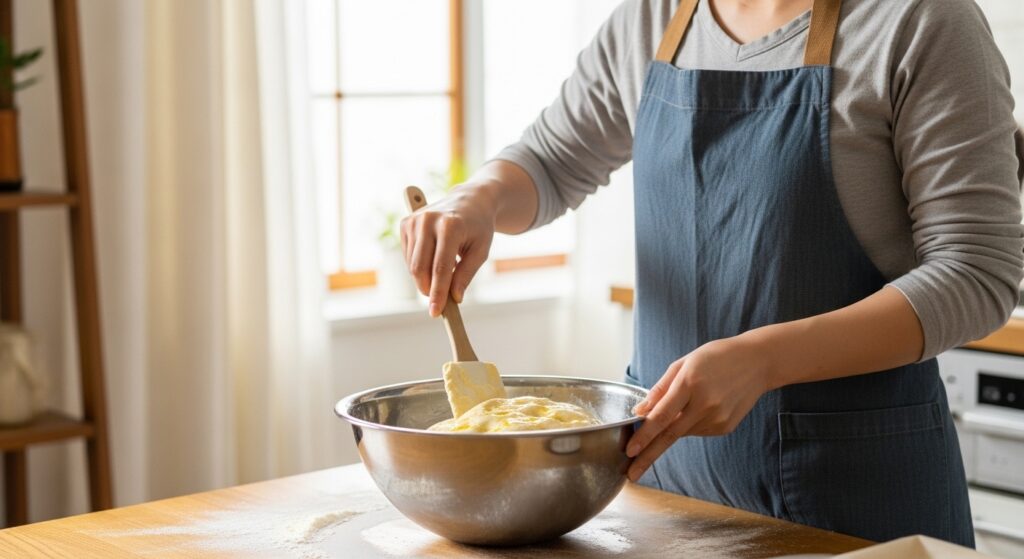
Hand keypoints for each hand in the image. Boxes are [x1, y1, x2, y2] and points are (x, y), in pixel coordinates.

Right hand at [400, 186, 497, 316]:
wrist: (470, 200)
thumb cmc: (478, 227)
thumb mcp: (480, 251)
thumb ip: (466, 275)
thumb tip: (454, 298)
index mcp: (450, 226)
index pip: (440, 268)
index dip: (438, 293)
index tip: (436, 313)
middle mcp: (428, 221)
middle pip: (420, 268)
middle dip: (428, 290)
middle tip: (440, 302)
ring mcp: (414, 221)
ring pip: (412, 265)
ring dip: (425, 278)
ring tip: (445, 270)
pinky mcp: (406, 223)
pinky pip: (408, 257)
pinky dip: (420, 266)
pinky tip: (434, 258)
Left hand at [625, 333, 775, 481]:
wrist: (757, 363)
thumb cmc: (716, 358)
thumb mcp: (684, 363)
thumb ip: (660, 389)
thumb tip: (640, 411)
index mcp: (690, 383)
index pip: (661, 416)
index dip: (644, 436)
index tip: (629, 451)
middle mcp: (704, 404)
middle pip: (669, 435)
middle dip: (647, 456)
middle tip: (631, 474)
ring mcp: (717, 418)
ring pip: (682, 432)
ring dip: (674, 426)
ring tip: (690, 402)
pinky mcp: (725, 427)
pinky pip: (697, 431)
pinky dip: (691, 423)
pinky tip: (703, 406)